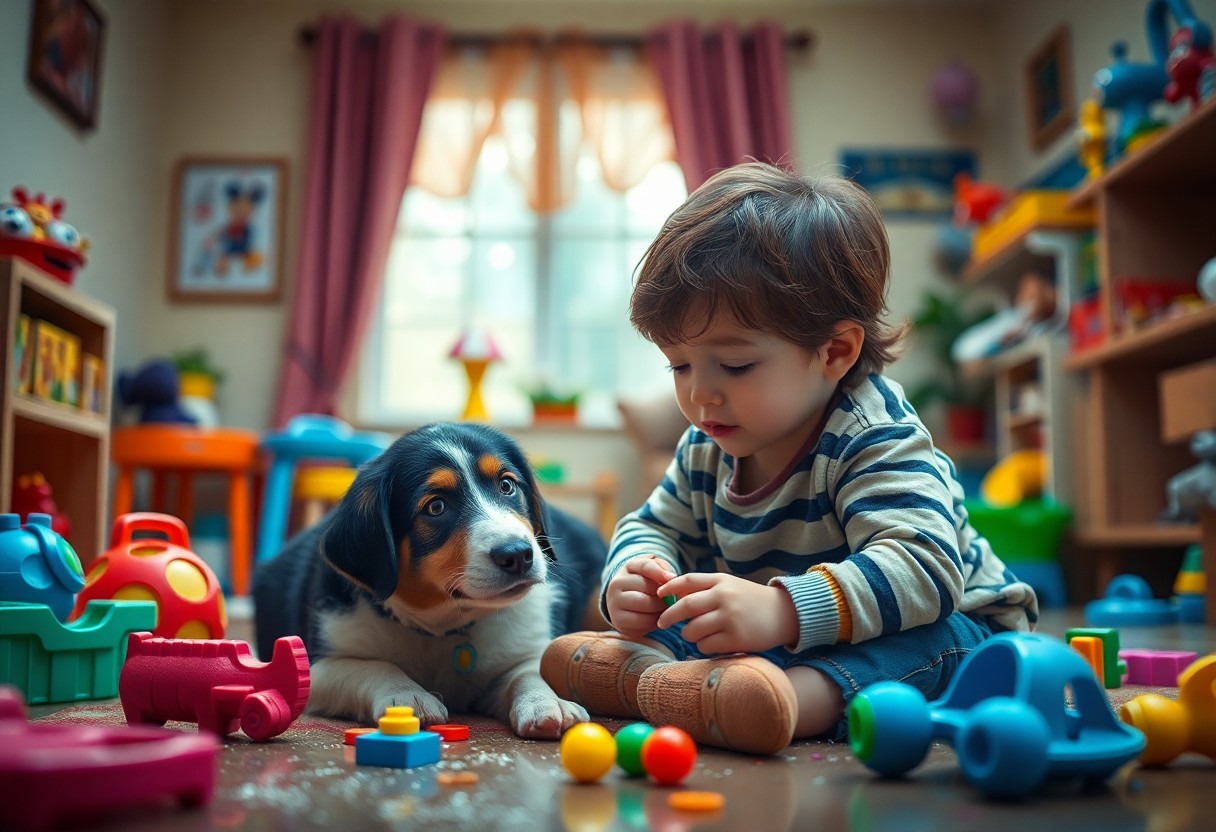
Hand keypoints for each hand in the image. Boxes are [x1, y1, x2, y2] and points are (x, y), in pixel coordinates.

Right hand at [606, 555, 677, 638]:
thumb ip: (663, 568)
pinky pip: (641, 621)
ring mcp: (614, 602)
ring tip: (665, 609)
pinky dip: (653, 620)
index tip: (672, 578)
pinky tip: (657, 618)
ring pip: (644, 604)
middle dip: (663, 594)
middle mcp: (616, 583)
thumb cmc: (647, 584)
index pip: (645, 566)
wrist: (628, 604)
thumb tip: (670, 577)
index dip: (659, 572)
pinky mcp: (618, 620)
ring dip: (660, 608)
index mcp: (628, 567)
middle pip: (646, 587)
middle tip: (671, 600)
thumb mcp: (655, 571)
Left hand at [657, 573, 797, 654]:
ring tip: (699, 634)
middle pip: (684, 606)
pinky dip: (704, 646)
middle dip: (668, 617)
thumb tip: (673, 595)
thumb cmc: (751, 601)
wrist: (784, 614)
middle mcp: (724, 597)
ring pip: (692, 630)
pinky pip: (705, 645)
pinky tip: (713, 642)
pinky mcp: (736, 638)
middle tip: (662, 623)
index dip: (668, 587)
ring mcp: (730, 618)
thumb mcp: (730, 586)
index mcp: (721, 581)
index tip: (658, 595)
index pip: (687, 581)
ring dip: (689, 634)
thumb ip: (705, 588)